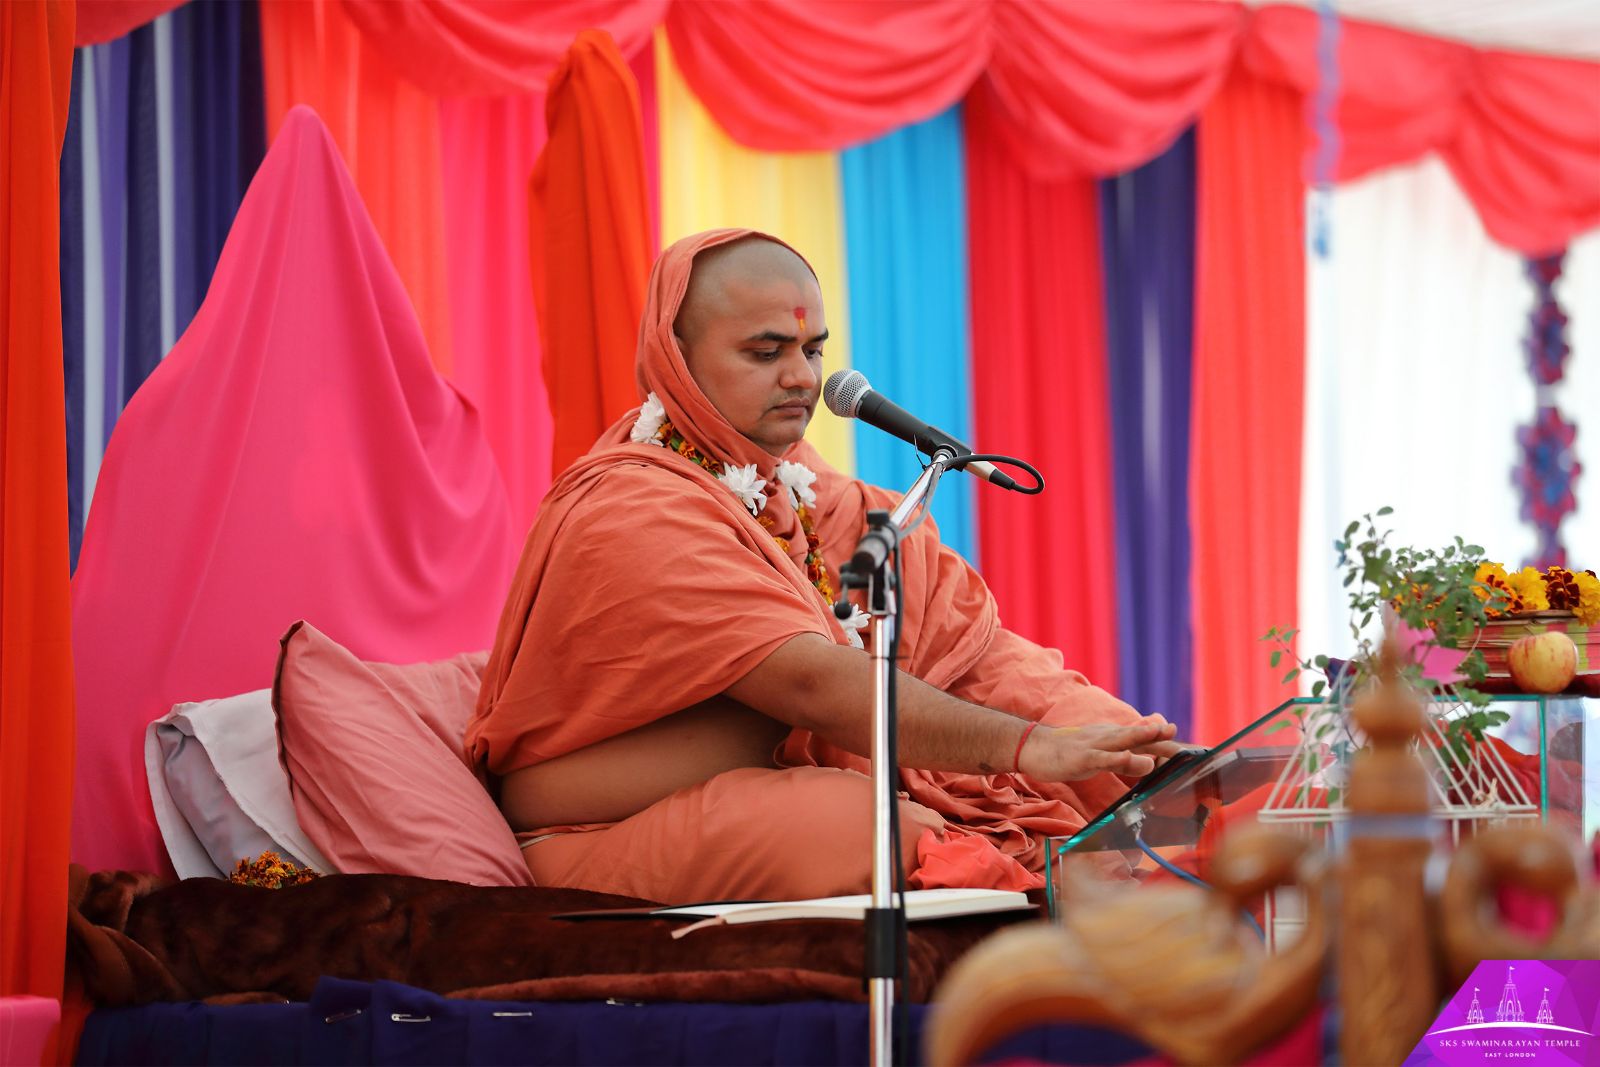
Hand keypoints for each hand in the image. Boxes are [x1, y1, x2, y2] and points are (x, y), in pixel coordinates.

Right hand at [1018, 715, 1176, 781]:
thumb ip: (1121, 756)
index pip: (1142, 739)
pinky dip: (1119, 757)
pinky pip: (1104, 758)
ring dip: (1145, 738)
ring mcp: (1095, 746)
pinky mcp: (1083, 758)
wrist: (1033, 747)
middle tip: (1181, 732)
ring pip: (1124, 741)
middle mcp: (1107, 737)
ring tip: (1165, 736)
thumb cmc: (1067, 753)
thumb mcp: (1098, 753)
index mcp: (1111, 737)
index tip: (1187, 746)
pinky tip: (1131, 757)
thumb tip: (1145, 760)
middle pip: (1139, 736)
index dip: (1163, 741)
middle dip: (1161, 736)